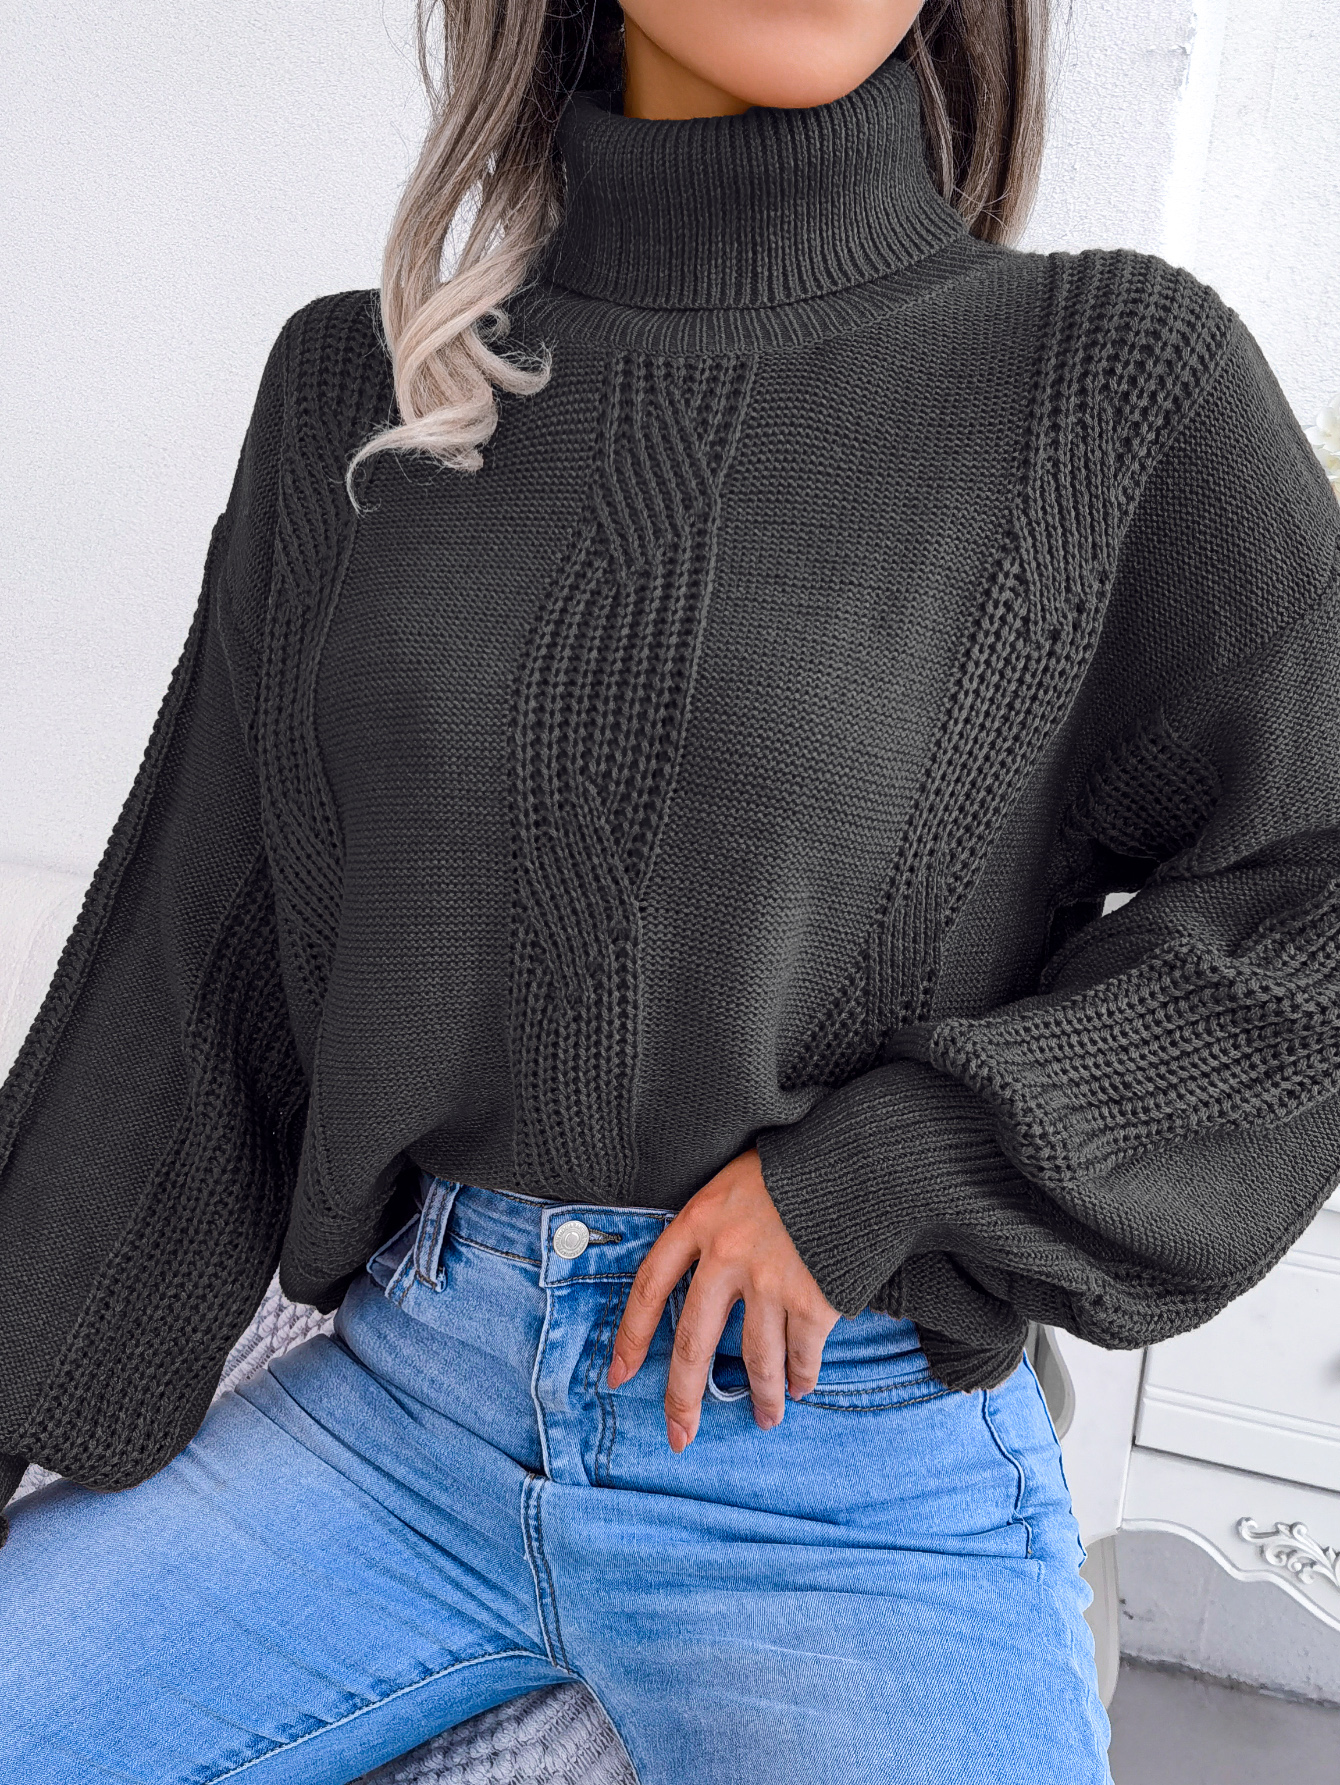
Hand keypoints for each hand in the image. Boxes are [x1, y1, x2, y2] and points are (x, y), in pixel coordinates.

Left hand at [606, 1146, 840, 1451]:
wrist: (858, 1159)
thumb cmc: (793, 1168)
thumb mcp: (733, 1184)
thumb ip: (713, 1229)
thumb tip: (706, 1283)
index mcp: (698, 1221)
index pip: (651, 1287)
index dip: (631, 1336)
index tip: (618, 1375)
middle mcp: (726, 1256)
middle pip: (692, 1346)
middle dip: (684, 1399)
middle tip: (680, 1436)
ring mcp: (770, 1281)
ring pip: (755, 1361)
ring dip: (762, 1397)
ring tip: (766, 1418)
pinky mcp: (813, 1299)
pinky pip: (801, 1355)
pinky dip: (802, 1377)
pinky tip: (801, 1388)